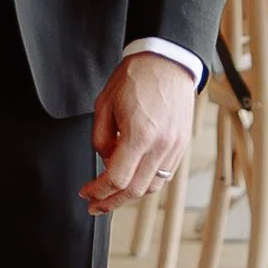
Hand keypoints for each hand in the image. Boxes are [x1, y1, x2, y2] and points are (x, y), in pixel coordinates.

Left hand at [86, 51, 196, 216]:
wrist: (167, 62)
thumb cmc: (135, 77)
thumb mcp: (104, 104)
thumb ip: (100, 138)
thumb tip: (104, 161)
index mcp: (140, 135)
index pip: (117, 179)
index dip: (98, 191)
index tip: (86, 193)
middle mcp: (161, 145)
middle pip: (135, 191)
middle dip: (111, 202)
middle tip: (95, 205)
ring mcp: (175, 147)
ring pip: (151, 186)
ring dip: (130, 195)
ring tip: (111, 195)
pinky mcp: (181, 145)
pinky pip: (164, 174)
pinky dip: (146, 181)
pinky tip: (132, 178)